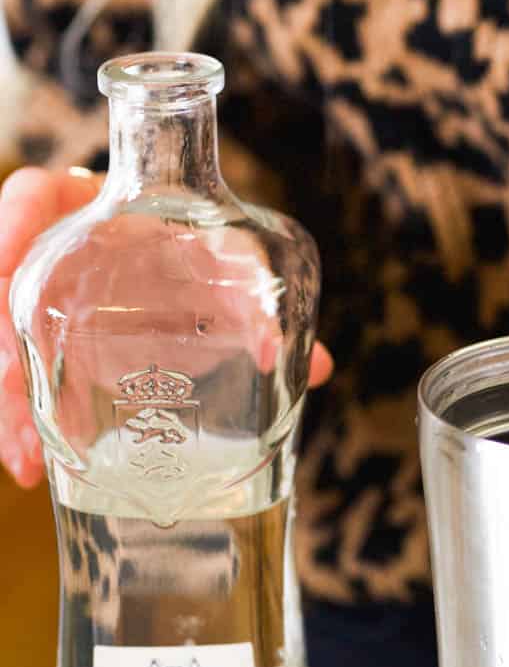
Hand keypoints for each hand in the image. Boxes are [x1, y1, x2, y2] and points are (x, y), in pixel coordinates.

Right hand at [0, 167, 333, 488]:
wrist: (187, 280)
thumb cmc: (202, 261)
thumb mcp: (234, 274)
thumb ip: (264, 309)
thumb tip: (319, 367)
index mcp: (95, 212)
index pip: (34, 196)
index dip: (14, 220)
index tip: (5, 260)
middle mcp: (58, 257)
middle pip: (7, 286)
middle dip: (3, 339)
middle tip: (14, 385)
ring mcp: (46, 308)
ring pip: (7, 346)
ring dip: (11, 403)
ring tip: (28, 457)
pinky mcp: (46, 355)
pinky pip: (22, 387)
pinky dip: (25, 429)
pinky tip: (35, 470)